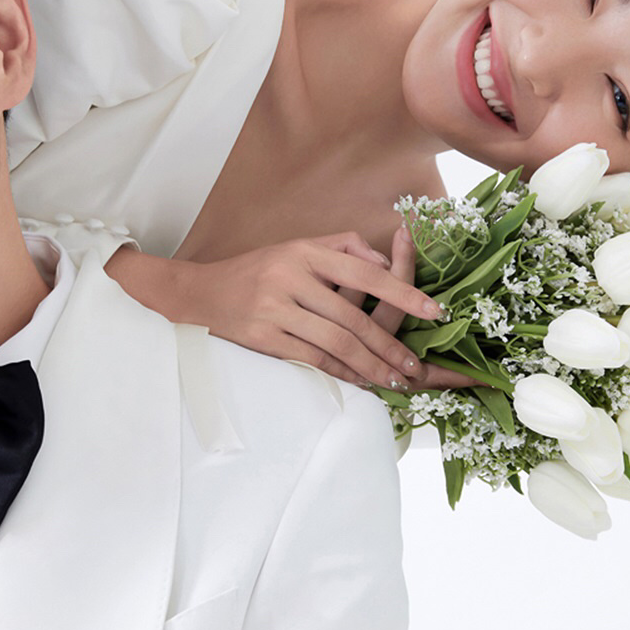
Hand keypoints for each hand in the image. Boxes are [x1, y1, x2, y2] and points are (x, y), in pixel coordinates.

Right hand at [108, 230, 461, 389]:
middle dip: (390, 344)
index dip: (403, 291)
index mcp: (303, 251)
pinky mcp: (261, 337)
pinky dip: (339, 372)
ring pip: (335, 342)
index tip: (434, 310)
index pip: (364, 272)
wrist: (196, 294)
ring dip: (370, 365)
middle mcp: (289, 276)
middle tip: (416, 367)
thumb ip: (341, 248)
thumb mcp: (295, 248)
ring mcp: (273, 308)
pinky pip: (310, 359)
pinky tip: (359, 382)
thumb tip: (386, 261)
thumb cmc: (255, 271)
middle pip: (353, 316)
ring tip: (395, 379)